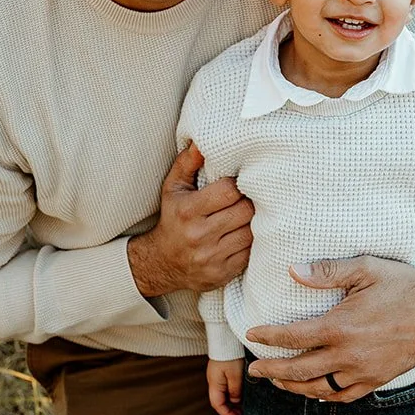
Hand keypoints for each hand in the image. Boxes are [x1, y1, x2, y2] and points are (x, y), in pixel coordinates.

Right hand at [127, 143, 253, 296]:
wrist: (162, 262)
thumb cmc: (172, 218)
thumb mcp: (173, 188)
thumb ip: (188, 163)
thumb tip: (201, 141)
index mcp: (188, 211)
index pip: (229, 191)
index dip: (238, 184)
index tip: (238, 184)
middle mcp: (199, 235)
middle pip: (245, 211)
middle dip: (249, 202)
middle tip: (248, 198)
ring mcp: (212, 257)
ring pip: (251, 233)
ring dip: (253, 222)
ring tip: (248, 215)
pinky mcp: (223, 272)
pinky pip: (250, 253)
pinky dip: (252, 242)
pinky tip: (244, 234)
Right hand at [207, 358, 243, 414]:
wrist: (226, 338)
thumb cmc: (230, 355)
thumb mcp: (235, 375)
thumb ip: (235, 390)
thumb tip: (235, 402)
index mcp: (214, 384)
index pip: (217, 404)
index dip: (227, 414)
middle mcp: (213, 381)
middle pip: (219, 401)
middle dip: (230, 410)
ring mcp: (217, 376)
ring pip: (223, 395)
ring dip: (232, 402)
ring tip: (243, 408)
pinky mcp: (221, 371)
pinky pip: (225, 387)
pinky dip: (232, 394)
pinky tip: (240, 395)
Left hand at [244, 257, 414, 401]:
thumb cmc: (403, 284)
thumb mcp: (366, 268)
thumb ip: (327, 271)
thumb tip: (292, 270)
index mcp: (341, 326)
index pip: (292, 337)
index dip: (268, 337)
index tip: (252, 334)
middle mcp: (348, 354)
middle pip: (299, 369)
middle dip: (272, 370)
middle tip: (254, 370)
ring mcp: (363, 371)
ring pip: (319, 388)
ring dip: (294, 386)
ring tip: (278, 381)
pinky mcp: (377, 379)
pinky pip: (345, 395)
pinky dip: (325, 396)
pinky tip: (314, 391)